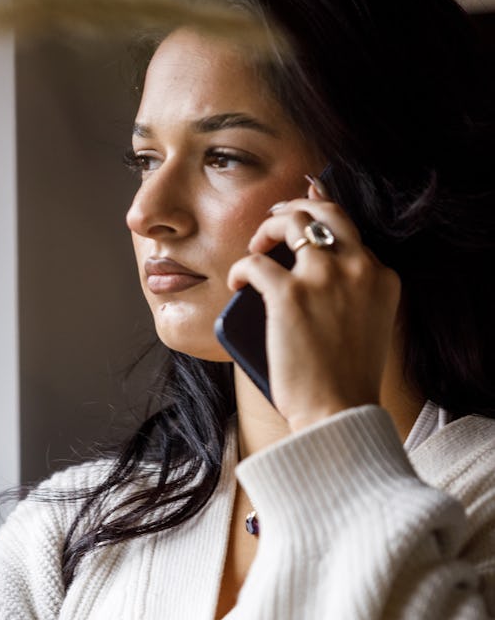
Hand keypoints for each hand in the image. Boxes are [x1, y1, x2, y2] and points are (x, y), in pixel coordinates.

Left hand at [227, 181, 400, 431]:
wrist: (338, 412)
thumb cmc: (344, 381)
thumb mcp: (365, 326)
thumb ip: (350, 295)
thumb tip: (306, 275)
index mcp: (382, 278)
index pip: (350, 234)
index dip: (321, 225)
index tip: (301, 227)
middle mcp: (359, 269)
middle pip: (327, 212)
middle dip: (297, 207)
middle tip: (275, 218)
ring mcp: (324, 277)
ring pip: (293, 222)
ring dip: (268, 228)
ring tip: (255, 245)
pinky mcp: (290, 294)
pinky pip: (255, 261)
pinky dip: (241, 268)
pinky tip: (237, 282)